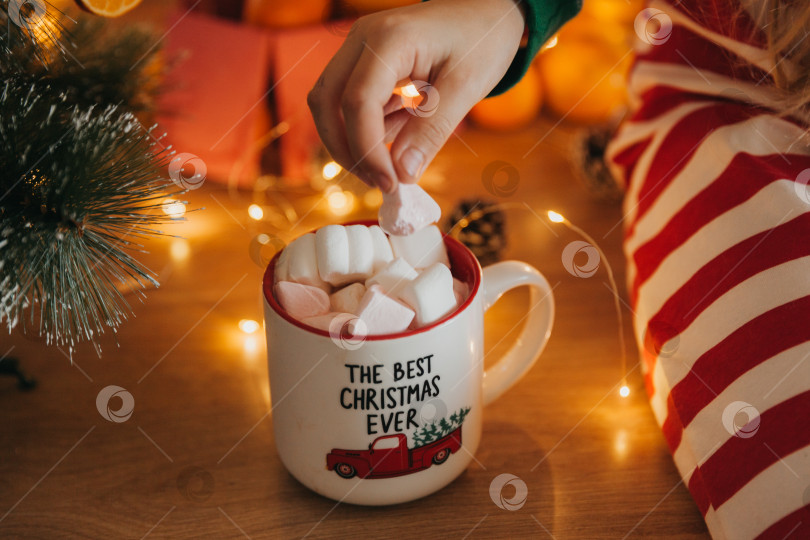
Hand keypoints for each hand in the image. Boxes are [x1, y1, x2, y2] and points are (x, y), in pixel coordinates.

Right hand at [307, 0, 524, 191]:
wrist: (486, 11)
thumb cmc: (482, 38)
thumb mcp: (466, 87)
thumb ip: (431, 130)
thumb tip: (402, 174)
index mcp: (388, 39)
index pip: (358, 102)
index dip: (367, 150)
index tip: (390, 184)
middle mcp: (362, 39)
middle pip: (326, 103)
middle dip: (347, 150)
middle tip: (381, 182)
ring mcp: (359, 50)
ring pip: (330, 105)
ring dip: (351, 142)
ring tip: (391, 165)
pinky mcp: (364, 63)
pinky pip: (348, 102)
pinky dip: (365, 129)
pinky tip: (397, 137)